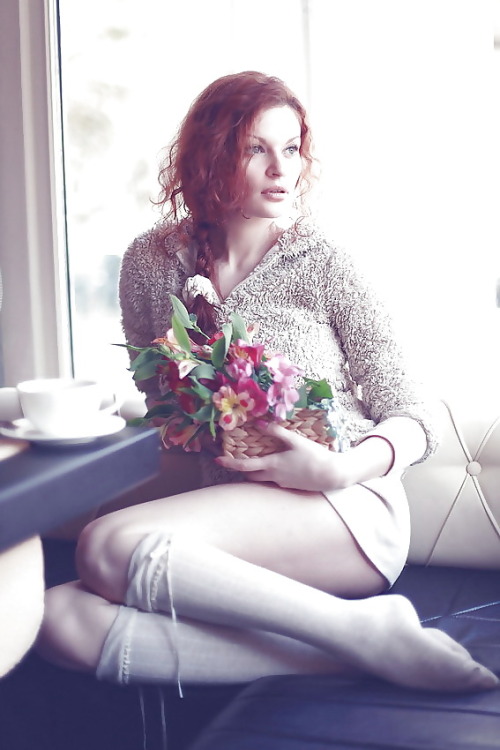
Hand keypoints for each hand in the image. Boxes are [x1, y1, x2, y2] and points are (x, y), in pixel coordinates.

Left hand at [215, 422, 354, 491]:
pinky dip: (268, 474)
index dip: (229, 464)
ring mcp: (281, 484)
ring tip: (254, 460)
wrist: (331, 475)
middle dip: (241, 470)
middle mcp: (273, 477)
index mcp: (272, 465)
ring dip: (255, 472)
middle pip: (250, 476)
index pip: (245, 466)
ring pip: (261, 479)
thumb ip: (277, 431)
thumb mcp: (295, 441)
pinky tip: (276, 465)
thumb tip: (260, 423)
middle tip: (233, 460)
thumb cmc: (314, 456)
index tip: (217, 460)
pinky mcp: (289, 486)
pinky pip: (273, 481)